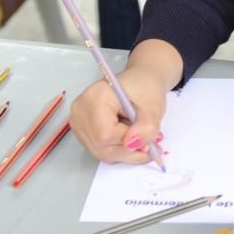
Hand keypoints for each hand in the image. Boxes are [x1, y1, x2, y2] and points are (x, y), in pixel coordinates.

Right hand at [68, 40, 181, 163]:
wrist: (140, 81)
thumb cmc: (145, 88)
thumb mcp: (154, 106)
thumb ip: (146, 127)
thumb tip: (133, 145)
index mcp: (95, 96)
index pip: (105, 133)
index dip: (128, 143)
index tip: (149, 144)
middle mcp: (81, 110)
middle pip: (101, 146)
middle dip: (128, 151)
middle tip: (150, 147)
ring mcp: (78, 121)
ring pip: (101, 152)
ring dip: (125, 152)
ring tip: (141, 139)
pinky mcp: (82, 131)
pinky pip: (100, 150)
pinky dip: (118, 150)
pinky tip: (130, 138)